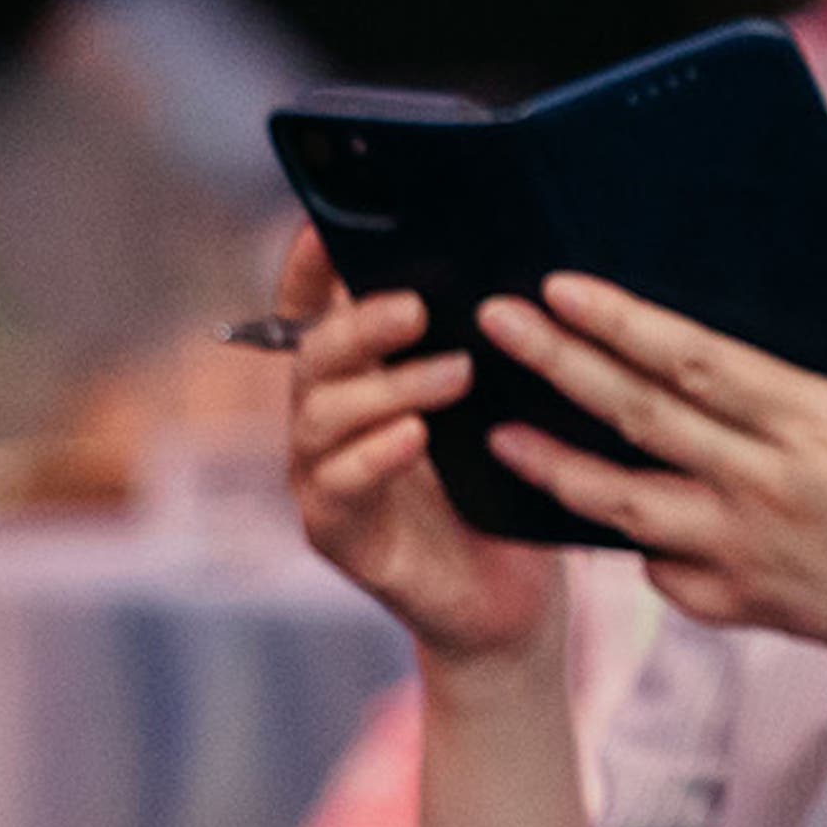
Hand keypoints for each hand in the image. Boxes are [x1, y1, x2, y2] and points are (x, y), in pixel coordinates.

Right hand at [280, 228, 561, 667]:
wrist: (511, 599)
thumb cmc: (507, 489)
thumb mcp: (501, 405)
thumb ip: (483, 346)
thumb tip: (516, 268)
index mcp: (363, 376)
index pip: (316, 310)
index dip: (310, 269)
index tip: (324, 228)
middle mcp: (329, 418)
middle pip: (316, 354)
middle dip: (361, 323)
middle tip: (419, 307)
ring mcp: (323, 475)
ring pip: (322, 416)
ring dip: (386, 388)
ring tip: (456, 375)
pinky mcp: (338, 532)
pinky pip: (336, 487)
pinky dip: (374, 458)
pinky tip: (413, 438)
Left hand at [471, 247, 826, 677]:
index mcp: (815, 423)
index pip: (691, 360)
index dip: (619, 321)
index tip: (558, 287)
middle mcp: (764, 487)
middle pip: (637, 416)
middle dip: (555, 363)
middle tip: (493, 323)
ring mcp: (745, 553)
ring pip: (622, 506)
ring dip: (553, 466)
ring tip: (498, 434)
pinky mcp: (744, 607)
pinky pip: (666, 572)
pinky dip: (637, 544)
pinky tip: (606, 518)